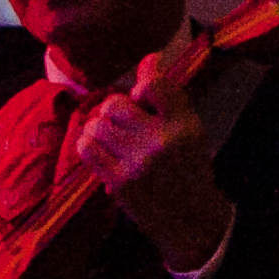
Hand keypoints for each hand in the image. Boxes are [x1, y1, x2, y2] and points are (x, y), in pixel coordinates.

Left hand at [69, 56, 234, 273]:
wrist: (191, 220)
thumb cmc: (189, 169)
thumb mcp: (190, 130)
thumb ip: (168, 96)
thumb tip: (150, 58)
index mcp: (185, 126)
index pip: (153, 85)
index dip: (142, 84)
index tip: (142, 96)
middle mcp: (161, 142)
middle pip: (115, 104)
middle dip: (115, 110)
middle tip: (124, 123)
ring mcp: (137, 164)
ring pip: (97, 124)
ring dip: (99, 127)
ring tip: (112, 137)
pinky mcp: (118, 182)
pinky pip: (87, 147)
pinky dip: (89, 143)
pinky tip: (101, 149)